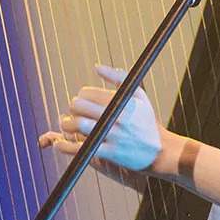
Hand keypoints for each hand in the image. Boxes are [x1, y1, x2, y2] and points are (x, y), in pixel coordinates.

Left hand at [38, 66, 164, 173]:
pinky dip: (68, 147)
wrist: (160, 151)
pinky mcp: (110, 153)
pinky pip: (84, 149)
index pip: (89, 94)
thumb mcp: (139, 95)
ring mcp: (113, 135)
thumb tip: (98, 67)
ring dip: (66, 124)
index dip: (81, 96)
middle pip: (81, 108)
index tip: (81, 100)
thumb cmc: (147, 121)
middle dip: (72, 108)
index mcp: (122, 101)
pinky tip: (60, 144)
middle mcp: (116, 117)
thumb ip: (119, 78)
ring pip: (79, 126)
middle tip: (72, 111)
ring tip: (65, 124)